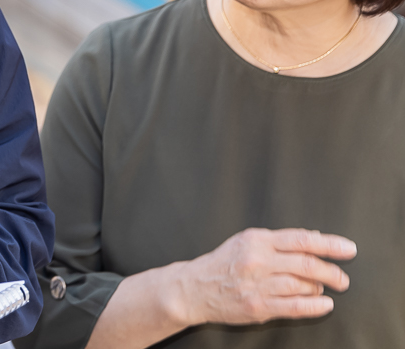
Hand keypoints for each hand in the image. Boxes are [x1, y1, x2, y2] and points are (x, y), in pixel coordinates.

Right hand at [174, 228, 356, 326]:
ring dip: (320, 288)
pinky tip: (324, 304)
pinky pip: (295, 306)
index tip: (348, 249)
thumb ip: (278, 240)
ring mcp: (258, 284)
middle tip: (342, 278)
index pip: (301, 239)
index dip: (329, 244)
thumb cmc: (222, 263)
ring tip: (323, 289)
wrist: (194, 288)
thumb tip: (312, 237)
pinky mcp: (258, 306)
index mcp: (257, 240)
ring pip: (303, 285)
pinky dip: (314, 306)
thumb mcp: (246, 241)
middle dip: (332, 272)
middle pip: (307, 264)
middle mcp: (258, 260)